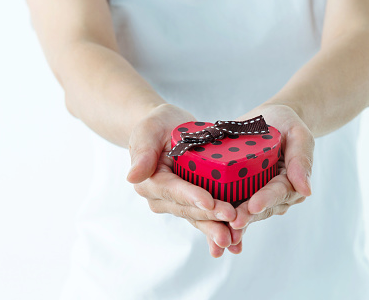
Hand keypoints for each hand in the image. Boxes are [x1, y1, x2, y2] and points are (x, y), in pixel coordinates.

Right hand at [126, 104, 242, 256]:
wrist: (167, 130)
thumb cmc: (158, 125)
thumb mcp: (149, 130)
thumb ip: (142, 151)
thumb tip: (132, 176)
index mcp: (150, 181)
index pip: (173, 190)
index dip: (191, 197)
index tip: (209, 201)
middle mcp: (161, 197)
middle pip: (188, 209)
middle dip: (210, 215)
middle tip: (232, 218)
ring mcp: (176, 204)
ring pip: (198, 218)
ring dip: (215, 229)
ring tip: (234, 238)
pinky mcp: (192, 205)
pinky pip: (205, 218)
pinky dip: (219, 229)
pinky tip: (236, 243)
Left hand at [228, 103, 313, 229]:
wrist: (269, 121)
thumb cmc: (285, 123)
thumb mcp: (298, 133)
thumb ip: (301, 158)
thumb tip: (307, 191)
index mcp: (291, 182)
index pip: (279, 191)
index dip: (266, 199)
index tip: (253, 205)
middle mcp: (275, 195)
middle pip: (260, 208)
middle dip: (247, 216)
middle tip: (233, 222)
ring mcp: (256, 197)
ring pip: (246, 214)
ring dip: (233, 225)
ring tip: (221, 234)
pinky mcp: (239, 195)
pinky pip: (232, 211)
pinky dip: (222, 224)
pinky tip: (213, 238)